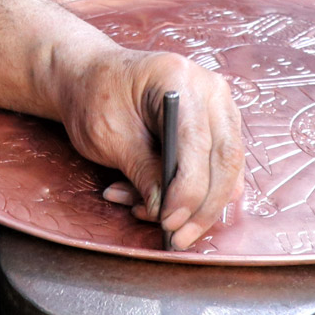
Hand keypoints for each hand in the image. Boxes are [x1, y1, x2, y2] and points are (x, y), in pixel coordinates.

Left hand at [47, 48, 243, 249]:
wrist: (89, 76)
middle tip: (175, 237)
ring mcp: (218, 109)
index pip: (199, 142)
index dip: (189, 189)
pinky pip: (214, 171)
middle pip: (225, 160)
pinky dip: (186, 193)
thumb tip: (166, 211)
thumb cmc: (95, 96)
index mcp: (180, 79)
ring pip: (225, 171)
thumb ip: (142, 171)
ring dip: (192, 204)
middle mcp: (210, 90)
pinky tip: (146, 201)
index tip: (169, 221)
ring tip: (145, 214)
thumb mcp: (109, 135)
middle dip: (202, 207)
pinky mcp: (215, 130)